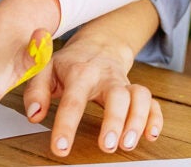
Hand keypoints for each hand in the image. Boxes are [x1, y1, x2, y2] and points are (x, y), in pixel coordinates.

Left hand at [22, 28, 162, 156]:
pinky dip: (155, 118)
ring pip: (140, 96)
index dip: (67, 125)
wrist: (98, 44)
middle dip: (115, 121)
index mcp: (80, 72)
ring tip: (128, 144)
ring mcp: (124, 83)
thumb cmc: (70, 62)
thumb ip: (37, 91)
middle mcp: (106, 77)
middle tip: (108, 146)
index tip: (61, 147)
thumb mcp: (46, 69)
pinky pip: (152, 101)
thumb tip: (34, 114)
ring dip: (138, 120)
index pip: (73, 100)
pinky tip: (150, 135)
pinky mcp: (135, 90)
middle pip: (117, 95)